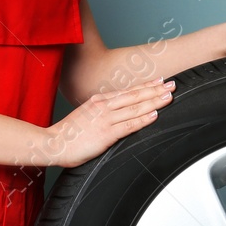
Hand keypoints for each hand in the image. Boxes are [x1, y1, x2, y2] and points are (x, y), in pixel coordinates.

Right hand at [37, 77, 175, 168]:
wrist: (53, 143)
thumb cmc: (69, 134)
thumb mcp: (86, 116)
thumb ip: (101, 113)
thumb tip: (118, 114)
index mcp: (98, 100)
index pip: (127, 91)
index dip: (145, 85)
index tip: (159, 81)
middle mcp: (103, 106)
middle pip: (135, 95)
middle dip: (155, 89)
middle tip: (172, 84)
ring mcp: (105, 119)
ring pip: (135, 107)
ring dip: (154, 101)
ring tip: (169, 96)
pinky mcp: (106, 133)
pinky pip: (129, 125)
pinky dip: (143, 118)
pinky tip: (155, 114)